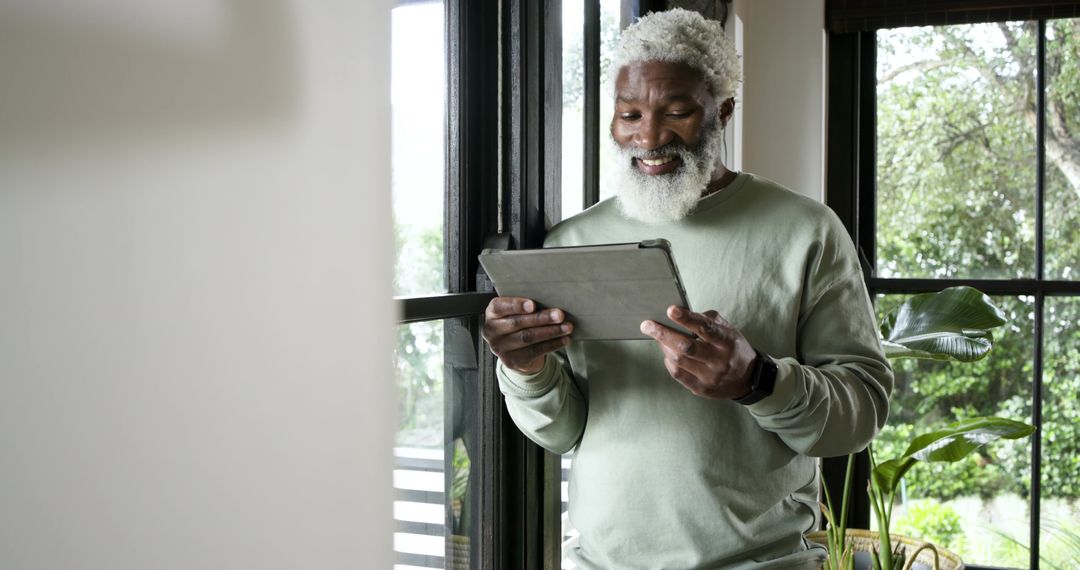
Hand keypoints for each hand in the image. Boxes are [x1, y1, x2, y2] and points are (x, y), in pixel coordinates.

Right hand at [482, 296, 573, 373]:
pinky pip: (535, 351)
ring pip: (528, 338)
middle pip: (517, 323)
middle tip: (560, 314)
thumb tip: (550, 301)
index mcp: (492, 314)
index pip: (499, 307)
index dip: (516, 305)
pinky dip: (552, 344)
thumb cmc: (518, 324)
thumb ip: (527, 306)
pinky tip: (563, 339)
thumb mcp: (516, 312)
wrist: (514, 350)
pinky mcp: (512, 361)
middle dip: (541, 318)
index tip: (533, 304)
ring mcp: (501, 348)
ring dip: (550, 332)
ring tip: (566, 327)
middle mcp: (492, 332)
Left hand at [640, 305, 756, 399]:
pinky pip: (677, 374)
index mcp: (727, 342)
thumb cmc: (733, 348)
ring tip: (657, 336)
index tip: (670, 310)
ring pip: (679, 361)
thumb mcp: (729, 330)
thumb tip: (682, 312)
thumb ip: (708, 320)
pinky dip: (669, 361)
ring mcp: (710, 377)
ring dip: (664, 347)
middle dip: (664, 334)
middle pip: (687, 347)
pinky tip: (668, 353)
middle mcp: (719, 361)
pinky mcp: (701, 388)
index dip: (687, 319)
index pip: (705, 329)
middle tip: (647, 325)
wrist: (748, 379)